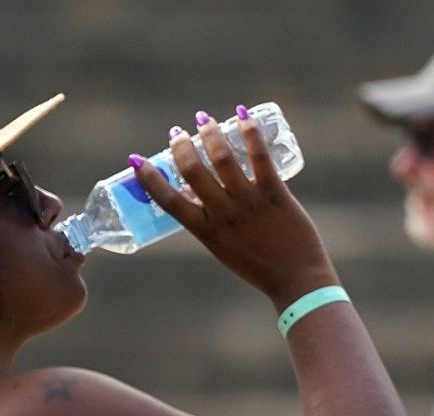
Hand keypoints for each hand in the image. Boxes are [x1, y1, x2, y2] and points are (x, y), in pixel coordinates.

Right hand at [131, 108, 337, 308]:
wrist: (296, 281)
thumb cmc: (259, 267)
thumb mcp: (224, 248)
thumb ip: (211, 221)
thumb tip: (196, 192)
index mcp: (207, 232)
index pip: (169, 202)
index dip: (150, 179)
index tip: (137, 160)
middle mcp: (224, 215)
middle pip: (193, 173)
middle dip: (180, 147)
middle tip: (176, 132)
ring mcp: (249, 203)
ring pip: (223, 160)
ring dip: (209, 134)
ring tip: (203, 119)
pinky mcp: (275, 194)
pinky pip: (259, 158)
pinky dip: (250, 133)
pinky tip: (242, 115)